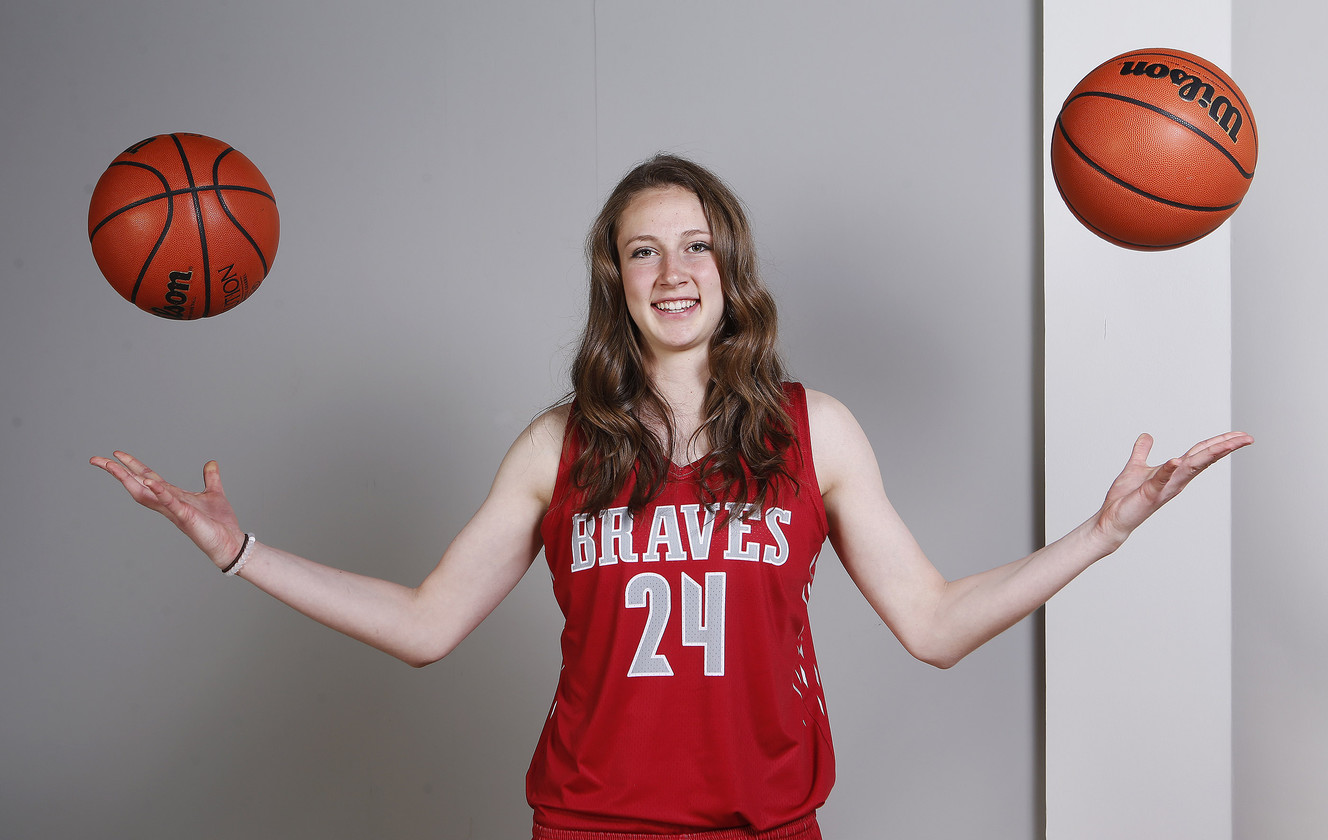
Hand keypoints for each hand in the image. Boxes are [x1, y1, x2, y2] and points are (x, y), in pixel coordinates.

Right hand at [90, 451, 244, 569]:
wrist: (230, 543)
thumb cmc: (218, 522)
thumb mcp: (213, 493)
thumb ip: (210, 478)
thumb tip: (211, 463)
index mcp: (173, 496)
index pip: (147, 477)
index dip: (133, 465)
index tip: (117, 454)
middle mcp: (168, 503)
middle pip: (138, 485)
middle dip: (118, 472)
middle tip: (97, 459)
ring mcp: (174, 511)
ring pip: (146, 494)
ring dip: (129, 480)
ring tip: (113, 466)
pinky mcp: (186, 517)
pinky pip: (170, 503)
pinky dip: (160, 492)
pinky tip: (151, 482)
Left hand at [1092, 431, 1253, 550]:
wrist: (1113, 519)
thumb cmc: (1126, 498)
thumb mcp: (1136, 467)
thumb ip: (1142, 452)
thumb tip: (1147, 436)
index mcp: (1175, 472)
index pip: (1201, 453)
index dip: (1219, 442)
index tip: (1240, 434)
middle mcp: (1176, 480)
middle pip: (1204, 459)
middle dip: (1225, 447)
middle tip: (1247, 438)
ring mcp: (1165, 488)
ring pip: (1190, 468)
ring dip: (1208, 455)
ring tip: (1227, 443)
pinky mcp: (1149, 494)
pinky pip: (1161, 480)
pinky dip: (1168, 470)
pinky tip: (1176, 460)